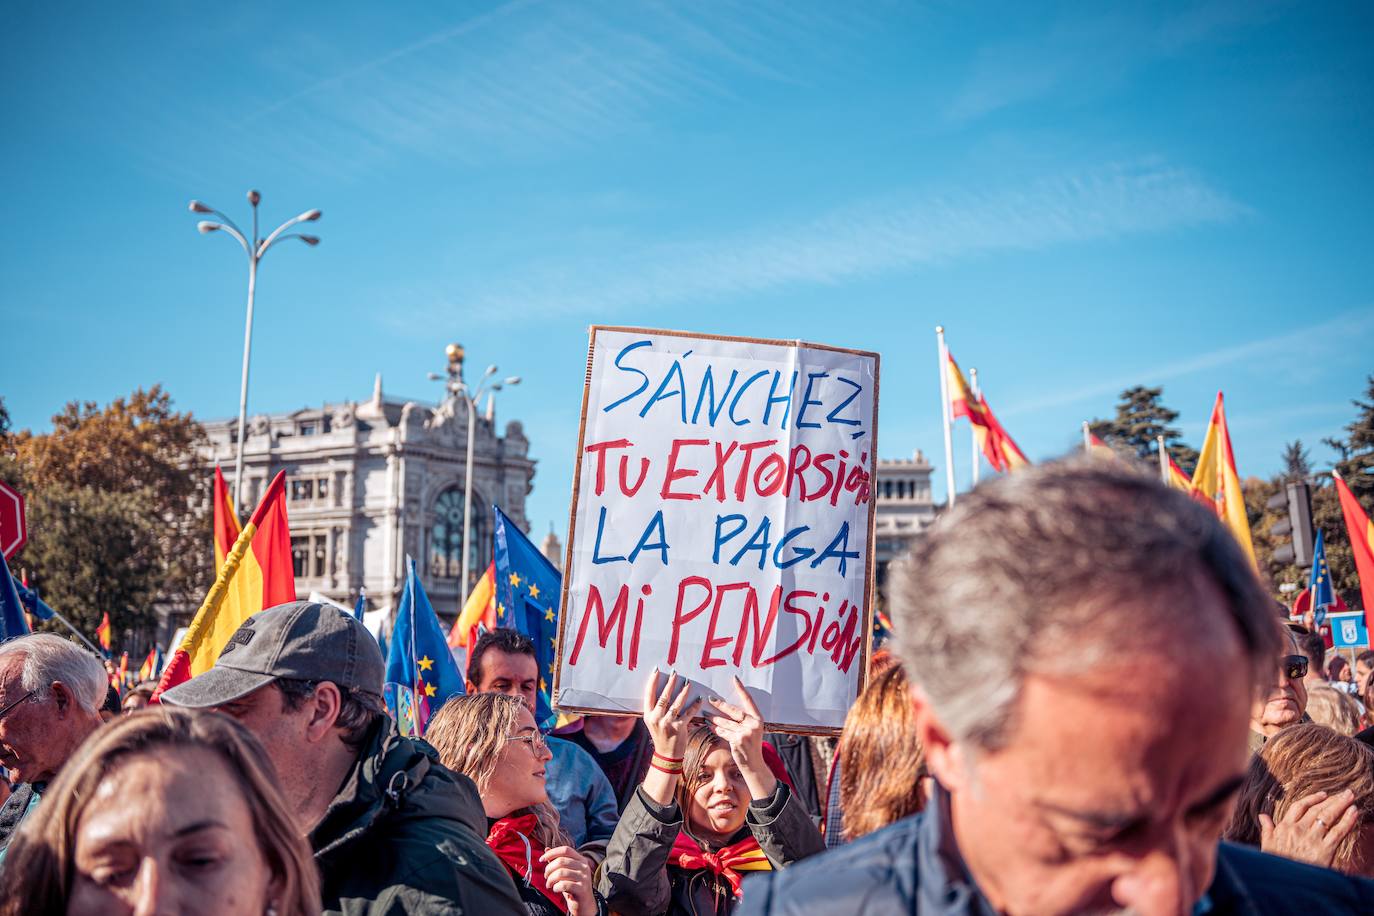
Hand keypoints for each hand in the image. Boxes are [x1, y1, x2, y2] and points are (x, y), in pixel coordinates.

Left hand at [541, 846, 595, 914]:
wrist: (584, 904)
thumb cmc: (573, 887)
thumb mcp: (565, 872)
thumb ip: (557, 861)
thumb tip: (546, 849)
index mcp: (581, 860)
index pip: (565, 850)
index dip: (552, 853)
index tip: (541, 859)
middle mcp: (584, 867)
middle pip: (561, 861)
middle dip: (549, 869)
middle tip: (546, 876)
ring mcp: (584, 877)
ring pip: (561, 873)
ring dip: (551, 879)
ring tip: (549, 884)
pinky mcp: (582, 889)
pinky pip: (564, 884)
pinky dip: (556, 887)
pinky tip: (555, 889)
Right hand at [643, 668, 701, 758]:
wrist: (667, 755)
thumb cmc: (661, 736)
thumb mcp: (653, 723)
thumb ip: (655, 710)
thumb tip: (664, 692)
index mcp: (648, 715)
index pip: (648, 694)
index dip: (652, 681)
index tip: (656, 671)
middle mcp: (656, 718)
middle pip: (664, 696)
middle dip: (670, 683)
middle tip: (675, 673)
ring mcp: (667, 723)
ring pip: (677, 703)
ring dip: (683, 691)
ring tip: (687, 682)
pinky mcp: (679, 727)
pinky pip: (688, 713)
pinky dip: (695, 705)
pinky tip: (699, 699)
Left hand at [708, 676, 776, 800]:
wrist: (754, 765)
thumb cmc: (751, 746)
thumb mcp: (752, 731)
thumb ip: (744, 721)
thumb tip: (727, 708)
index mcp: (758, 719)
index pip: (748, 700)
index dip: (741, 689)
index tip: (735, 678)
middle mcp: (753, 724)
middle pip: (733, 710)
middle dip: (720, 705)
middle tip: (709, 699)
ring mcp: (745, 732)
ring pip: (725, 722)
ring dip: (713, 718)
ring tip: (705, 714)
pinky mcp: (737, 740)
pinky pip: (723, 732)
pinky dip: (715, 728)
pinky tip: (709, 725)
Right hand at [1259, 789, 1359, 868]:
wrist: (1285, 882)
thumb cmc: (1276, 863)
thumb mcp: (1267, 845)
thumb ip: (1267, 829)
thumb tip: (1263, 816)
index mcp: (1285, 827)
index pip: (1300, 806)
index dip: (1313, 798)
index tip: (1323, 794)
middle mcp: (1299, 829)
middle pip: (1317, 809)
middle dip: (1333, 799)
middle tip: (1346, 792)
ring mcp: (1313, 838)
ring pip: (1328, 817)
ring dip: (1341, 805)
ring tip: (1351, 796)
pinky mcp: (1325, 849)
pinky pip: (1339, 832)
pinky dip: (1347, 821)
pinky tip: (1354, 812)